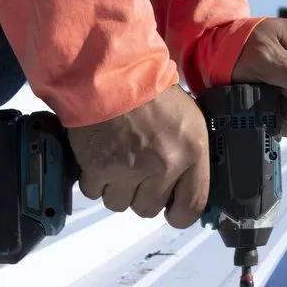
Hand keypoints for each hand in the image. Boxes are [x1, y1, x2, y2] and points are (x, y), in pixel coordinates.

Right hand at [67, 86, 209, 228]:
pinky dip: (95, 179)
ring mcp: (130, 168)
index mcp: (191, 151)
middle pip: (149, 208)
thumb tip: (187, 187)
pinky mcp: (99, 168)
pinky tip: (101, 157)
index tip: (172, 211)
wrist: (110, 72)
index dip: (179, 214)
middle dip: (142, 194)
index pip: (192, 206)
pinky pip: (95, 192)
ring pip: (120, 204)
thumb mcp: (189, 119)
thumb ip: (191, 156)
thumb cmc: (149, 92)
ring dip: (117, 189)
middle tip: (137, 172)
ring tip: (118, 161)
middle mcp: (164, 164)